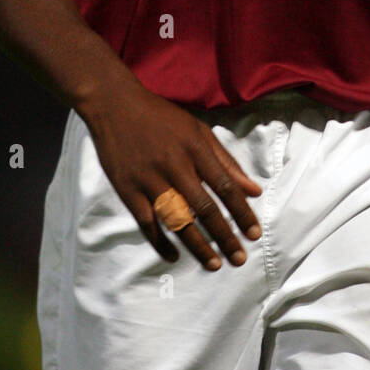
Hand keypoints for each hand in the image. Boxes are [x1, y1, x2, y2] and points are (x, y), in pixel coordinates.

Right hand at [82, 81, 262, 270]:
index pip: (224, 186)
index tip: (255, 234)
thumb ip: (226, 161)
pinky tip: (174, 255)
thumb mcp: (198, 131)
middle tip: (239, 258)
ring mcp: (148, 179)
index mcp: (195, 148)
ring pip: (177, 219)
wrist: (114, 106)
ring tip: (214, 264)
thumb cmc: (162, 117)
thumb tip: (254, 190)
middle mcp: (174, 165)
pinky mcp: (127, 189)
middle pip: (204, 208)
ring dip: (197, 245)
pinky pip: (146, 222)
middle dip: (224, 236)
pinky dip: (160, 242)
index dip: (242, 213)